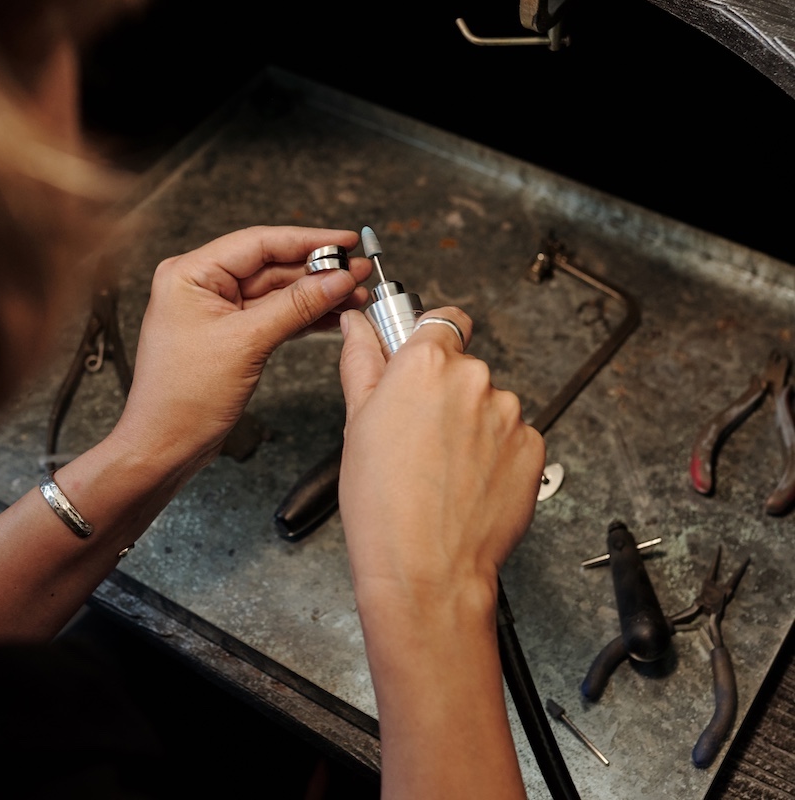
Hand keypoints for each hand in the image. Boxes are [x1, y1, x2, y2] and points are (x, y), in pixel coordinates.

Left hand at [114, 225, 370, 473]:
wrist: (164, 447)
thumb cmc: (182, 399)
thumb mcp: (247, 344)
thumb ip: (296, 306)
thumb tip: (336, 279)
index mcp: (190, 273)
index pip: (259, 243)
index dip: (307, 240)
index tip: (346, 241)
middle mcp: (201, 285)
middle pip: (271, 265)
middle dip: (318, 270)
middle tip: (359, 271)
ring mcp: (216, 310)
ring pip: (276, 291)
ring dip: (316, 294)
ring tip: (355, 295)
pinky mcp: (230, 334)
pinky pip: (273, 314)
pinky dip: (303, 315)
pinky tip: (333, 315)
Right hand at [337, 306, 545, 614]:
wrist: (425, 570)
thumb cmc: (382, 504)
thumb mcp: (356, 423)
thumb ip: (362, 361)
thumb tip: (357, 326)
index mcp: (427, 363)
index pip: (444, 320)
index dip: (432, 342)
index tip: (422, 362)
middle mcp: (475, 379)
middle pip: (465, 368)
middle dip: (446, 392)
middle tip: (419, 435)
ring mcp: (509, 415)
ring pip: (489, 405)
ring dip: (472, 425)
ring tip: (442, 468)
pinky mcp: (533, 448)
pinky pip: (512, 437)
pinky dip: (495, 454)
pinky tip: (467, 482)